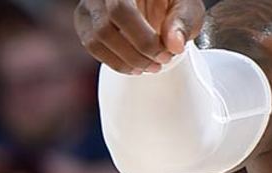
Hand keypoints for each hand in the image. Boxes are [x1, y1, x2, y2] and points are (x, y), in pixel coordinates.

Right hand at [75, 0, 205, 73]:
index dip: (143, 40)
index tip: (164, 54)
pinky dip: (114, 62)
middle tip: (158, 63)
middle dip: (135, 55)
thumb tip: (174, 44)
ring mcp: (90, 4)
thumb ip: (183, 21)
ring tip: (148, 66)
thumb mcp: (185, 5)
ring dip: (124, 62)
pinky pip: (91, 45)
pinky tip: (133, 65)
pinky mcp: (86, 19)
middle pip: (105, 28)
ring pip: (94, 40)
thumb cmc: (168, 0)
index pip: (121, 10)